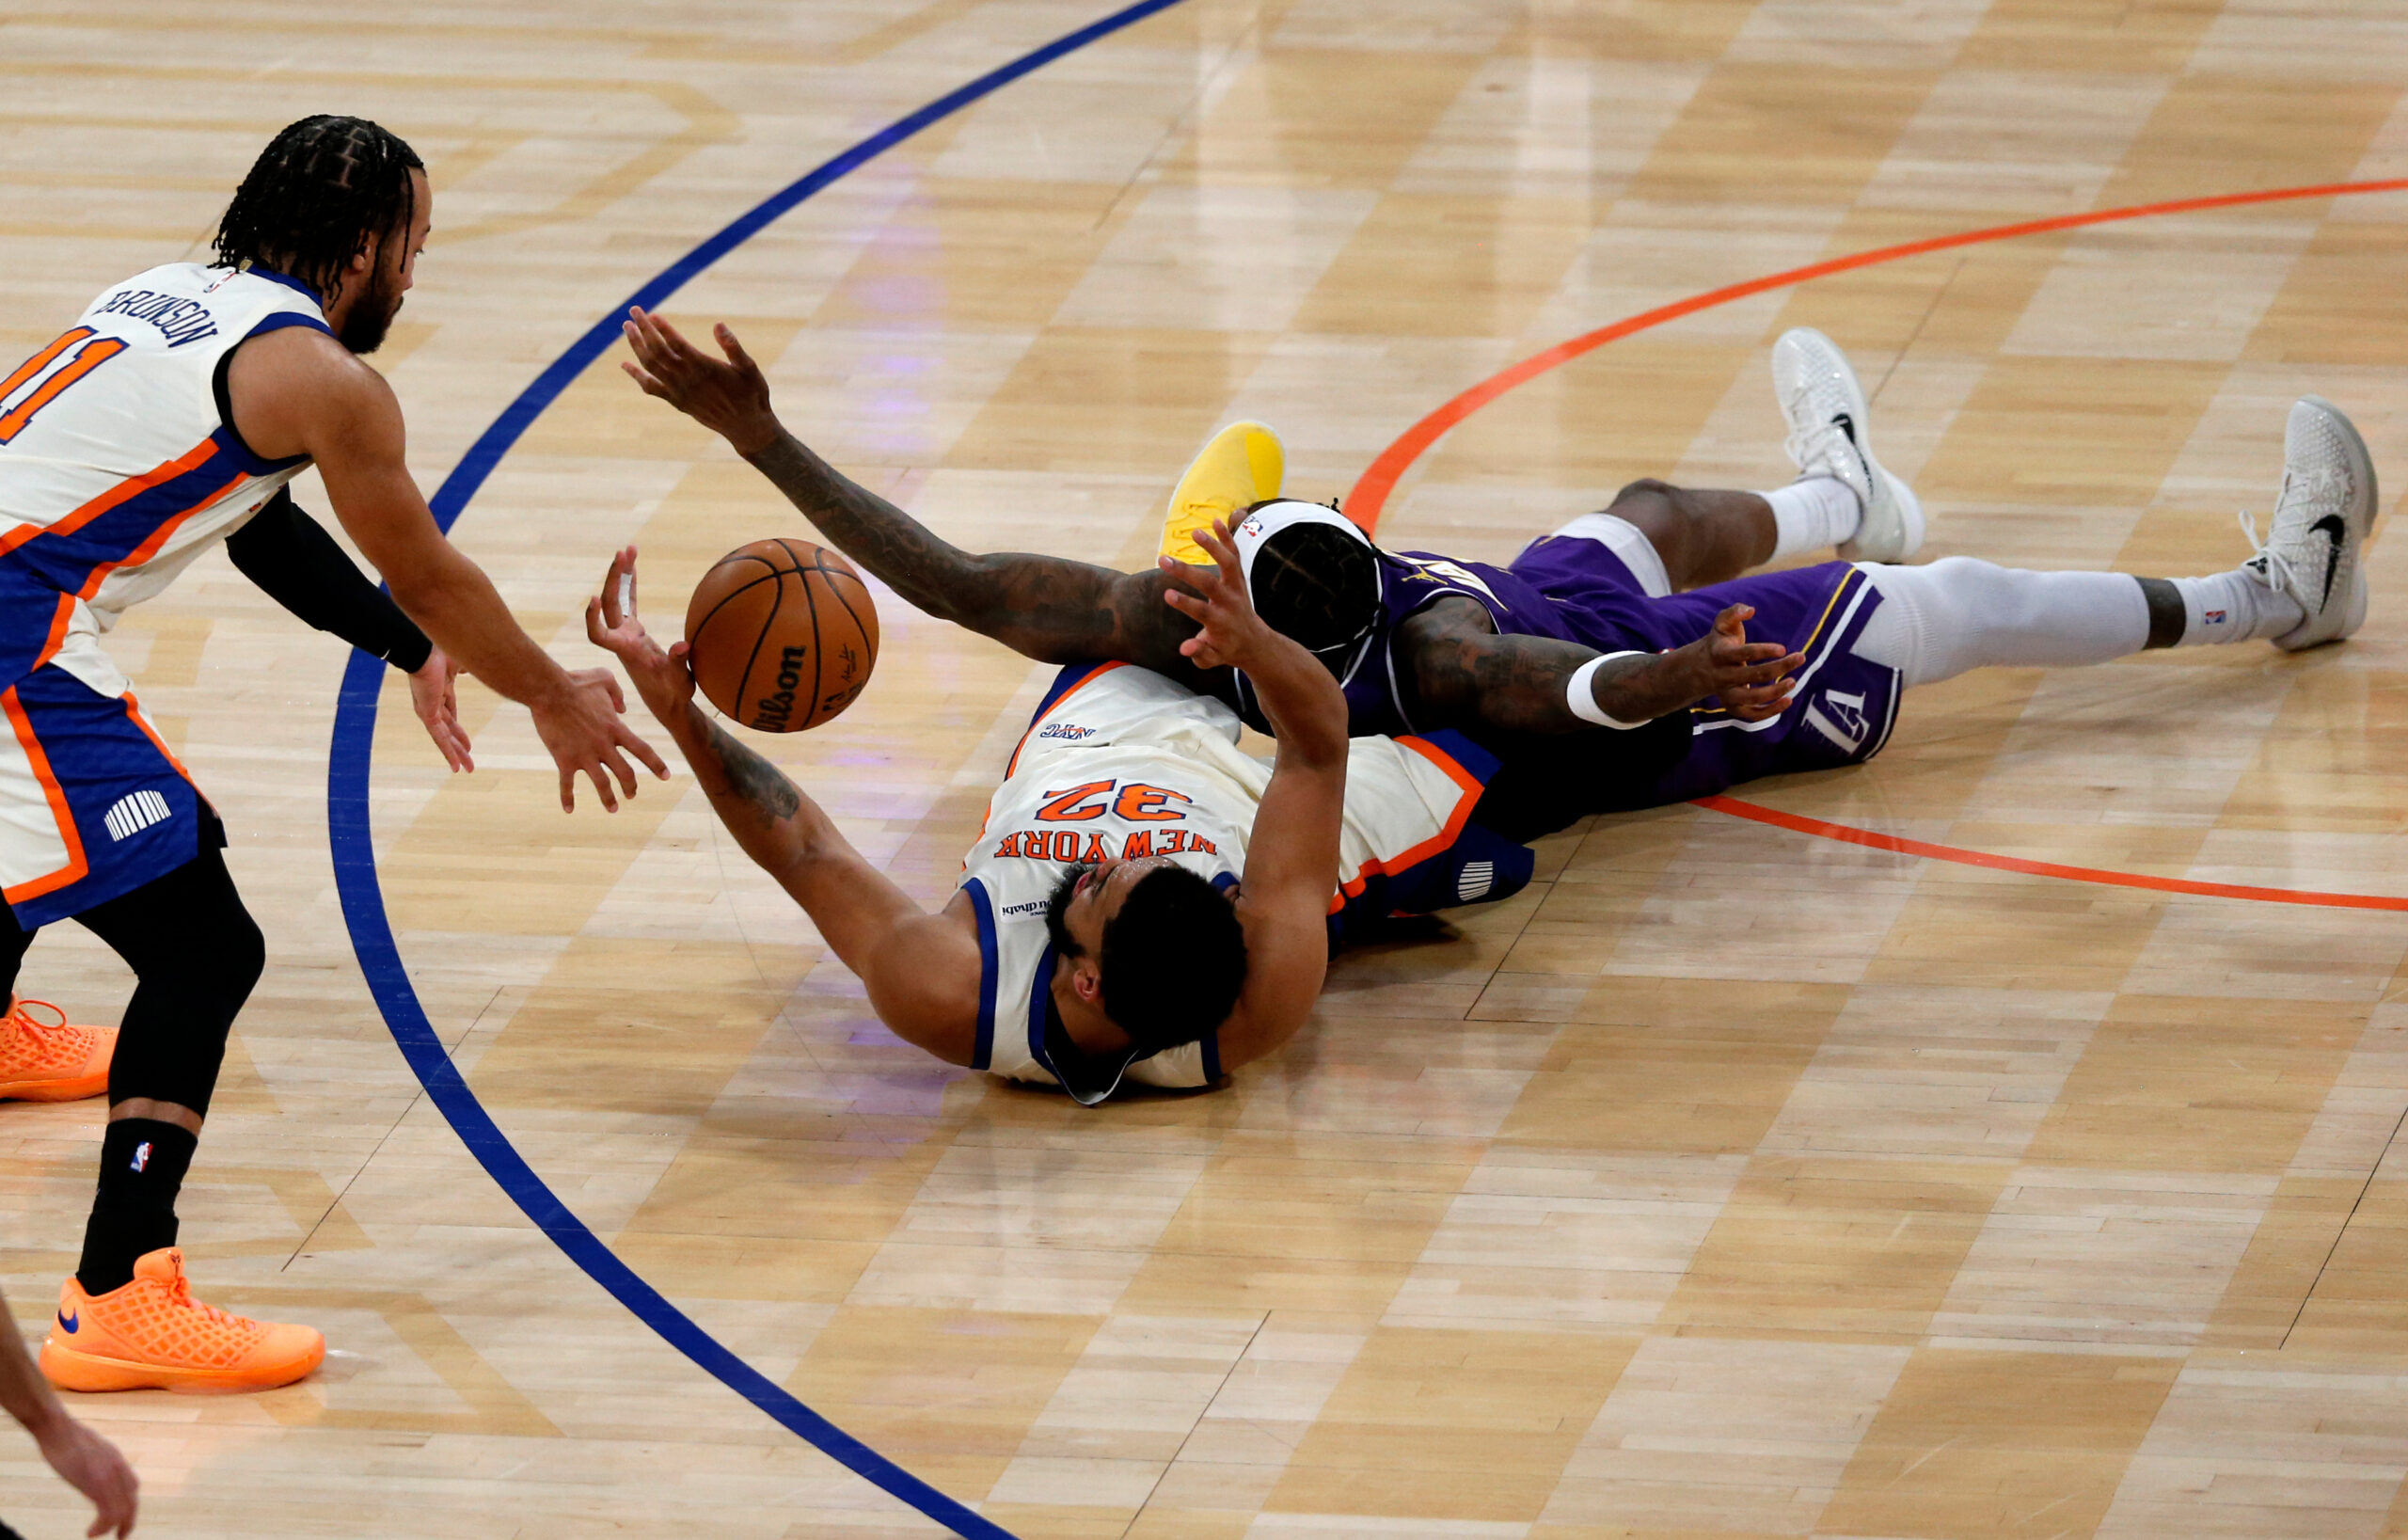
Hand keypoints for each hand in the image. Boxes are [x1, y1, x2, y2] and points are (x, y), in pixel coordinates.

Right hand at [34, 1411, 138, 1537]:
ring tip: (103, 1536)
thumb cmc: (66, 1437)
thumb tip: (90, 1467)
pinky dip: (103, 1527)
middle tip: (121, 1536)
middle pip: (132, 1500)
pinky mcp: (96, 1484)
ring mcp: (108, 1476)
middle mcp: (117, 1468)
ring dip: (115, 1527)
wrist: (57, 1428)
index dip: (129, 1504)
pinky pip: (108, 1512)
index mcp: (116, 1459)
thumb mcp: (89, 1448)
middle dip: (129, 1521)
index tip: (122, 1517)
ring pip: (123, 1510)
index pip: (133, 1485)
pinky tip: (92, 1533)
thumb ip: (96, 1460)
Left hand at [408, 646, 471, 772]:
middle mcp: (431, 702)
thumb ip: (467, 666)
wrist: (422, 649)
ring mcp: (428, 710)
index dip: (459, 729)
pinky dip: (448, 753)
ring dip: (456, 754)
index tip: (468, 742)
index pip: (451, 713)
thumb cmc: (438, 650)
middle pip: (449, 730)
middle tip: (469, 759)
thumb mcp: (460, 661)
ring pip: (445, 738)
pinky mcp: (427, 715)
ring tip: (467, 769)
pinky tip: (455, 767)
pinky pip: (439, 738)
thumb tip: (475, 666)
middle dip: (460, 745)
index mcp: (439, 689)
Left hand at [584, 545, 697, 723]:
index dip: (592, 618)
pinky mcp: (635, 631)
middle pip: (609, 605)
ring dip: (622, 575)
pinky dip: (630, 586)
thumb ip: (678, 661)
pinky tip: (633, 569)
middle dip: (614, 578)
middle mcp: (623, 639)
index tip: (593, 599)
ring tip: (630, 550)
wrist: (669, 701)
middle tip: (624, 552)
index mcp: (627, 651)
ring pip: (617, 600)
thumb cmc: (672, 694)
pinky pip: (628, 604)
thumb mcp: (679, 680)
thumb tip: (682, 645)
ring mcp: (628, 633)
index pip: (599, 635)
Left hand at [620, 307, 778, 455]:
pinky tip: (625, 364)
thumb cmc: (751, 394)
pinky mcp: (676, 401)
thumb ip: (733, 347)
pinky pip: (651, 387)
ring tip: (627, 328)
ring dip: (636, 346)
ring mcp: (679, 392)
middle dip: (643, 329)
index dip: (662, 328)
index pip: (676, 343)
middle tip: (633, 311)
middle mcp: (687, 380)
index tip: (651, 314)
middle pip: (658, 350)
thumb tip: (718, 324)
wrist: (746, 427)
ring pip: (650, 365)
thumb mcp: (749, 368)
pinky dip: (636, 375)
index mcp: (704, 368)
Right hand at [1158, 520, 1279, 670]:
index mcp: (1220, 623)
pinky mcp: (1239, 578)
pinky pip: (1235, 555)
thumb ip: (1199, 653)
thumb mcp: (1212, 659)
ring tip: (1194, 532)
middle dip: (1186, 572)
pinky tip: (1216, 521)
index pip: (1202, 612)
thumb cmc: (1226, 650)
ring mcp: (1236, 588)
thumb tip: (1184, 648)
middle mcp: (1230, 602)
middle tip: (1162, 560)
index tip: (1167, 594)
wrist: (1254, 642)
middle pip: (1209, 584)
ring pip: (1228, 563)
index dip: (1185, 603)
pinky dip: (1227, 538)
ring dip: (1213, 546)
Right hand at [1689, 603, 1803, 721]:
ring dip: (1776, 691)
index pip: (1743, 653)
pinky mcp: (1734, 707)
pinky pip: (1753, 715)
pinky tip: (1788, 700)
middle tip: (1800, 657)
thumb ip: (1734, 612)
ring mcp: (1727, 694)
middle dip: (1779, 667)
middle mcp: (1722, 677)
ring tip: (1793, 681)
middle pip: (1753, 675)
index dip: (1764, 651)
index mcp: (1720, 655)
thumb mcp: (1722, 624)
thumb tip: (1751, 610)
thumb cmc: (1720, 642)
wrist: (1699, 669)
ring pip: (1753, 698)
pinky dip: (1771, 711)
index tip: (1783, 649)